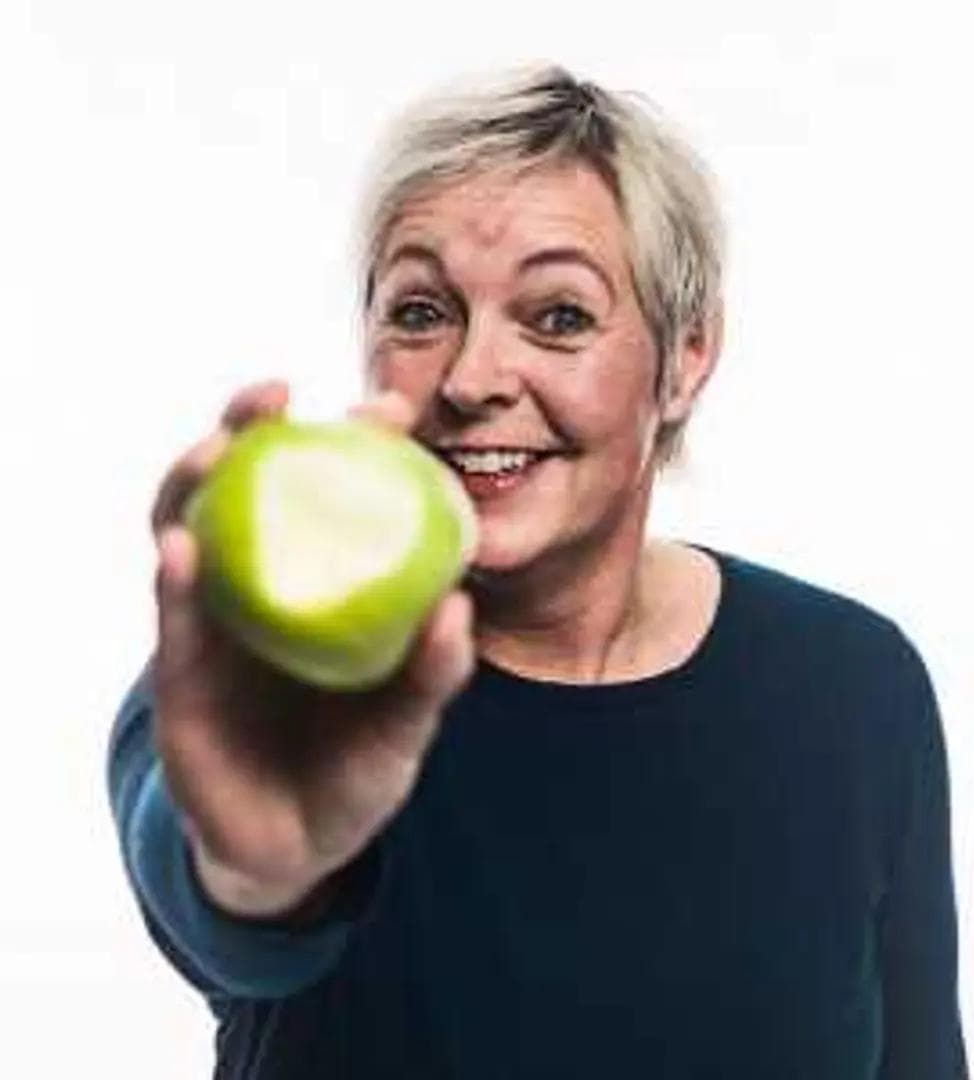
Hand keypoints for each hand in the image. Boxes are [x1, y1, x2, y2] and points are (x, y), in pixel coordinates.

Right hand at [149, 381, 474, 916]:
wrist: (297, 849)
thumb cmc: (358, 770)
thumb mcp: (406, 722)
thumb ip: (433, 672)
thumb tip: (459, 606)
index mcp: (322, 587)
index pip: (332, 497)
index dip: (353, 445)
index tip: (388, 406)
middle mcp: (264, 588)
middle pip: (249, 490)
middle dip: (254, 431)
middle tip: (278, 392)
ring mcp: (215, 624)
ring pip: (191, 530)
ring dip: (195, 481)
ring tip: (221, 443)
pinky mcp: (180, 674)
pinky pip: (173, 618)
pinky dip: (176, 582)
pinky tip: (183, 549)